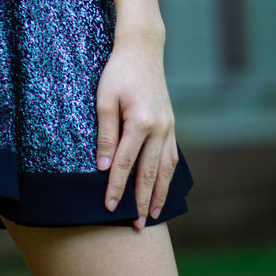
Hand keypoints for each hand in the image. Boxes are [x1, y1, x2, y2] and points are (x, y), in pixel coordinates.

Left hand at [95, 33, 178, 229]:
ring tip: (154, 215)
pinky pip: (172, 157)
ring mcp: (169, 127)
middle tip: (136, 226)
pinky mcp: (171, 124)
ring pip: (165, 170)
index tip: (109, 207)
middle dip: (142, 201)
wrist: (142, 50)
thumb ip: (105, 134)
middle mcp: (159, 129)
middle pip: (149, 173)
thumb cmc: (118, 72)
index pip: (125, 164)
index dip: (116, 187)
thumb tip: (102, 167)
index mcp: (141, 122)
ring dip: (160, 194)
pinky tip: (164, 188)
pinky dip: (168, 177)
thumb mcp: (104, 99)